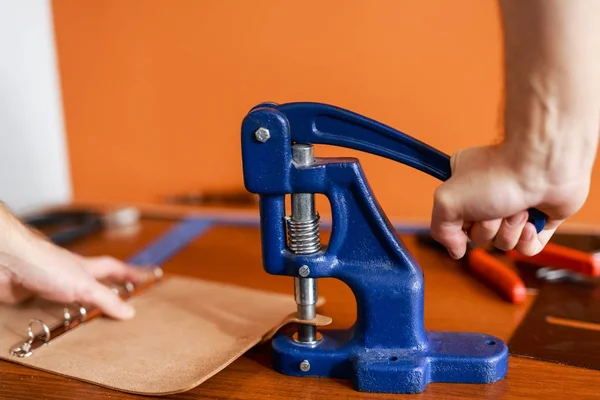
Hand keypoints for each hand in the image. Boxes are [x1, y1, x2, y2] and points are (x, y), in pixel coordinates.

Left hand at [0, 208, 149, 318]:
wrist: (9, 263)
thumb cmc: (44, 262)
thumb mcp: (84, 285)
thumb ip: (106, 298)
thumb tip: (128, 311)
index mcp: (86, 269)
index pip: (113, 269)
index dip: (129, 273)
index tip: (143, 277)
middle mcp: (69, 275)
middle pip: (92, 282)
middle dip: (105, 290)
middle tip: (119, 299)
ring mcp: (49, 284)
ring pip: (69, 297)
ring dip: (78, 306)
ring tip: (89, 319)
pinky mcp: (30, 295)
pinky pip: (46, 310)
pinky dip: (52, 317)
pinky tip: (53, 326)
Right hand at [430, 143, 591, 258]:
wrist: (543, 167)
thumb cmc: (496, 176)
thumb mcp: (447, 201)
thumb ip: (440, 230)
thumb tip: (456, 251)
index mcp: (462, 188)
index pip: (452, 222)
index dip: (458, 225)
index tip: (464, 213)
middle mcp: (487, 198)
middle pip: (477, 236)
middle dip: (487, 227)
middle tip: (494, 206)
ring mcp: (513, 210)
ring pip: (502, 243)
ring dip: (508, 230)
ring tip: (517, 208)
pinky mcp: (538, 221)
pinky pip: (526, 248)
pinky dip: (527, 240)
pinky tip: (530, 222)